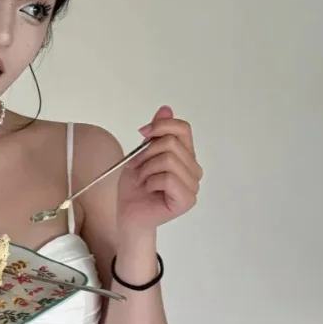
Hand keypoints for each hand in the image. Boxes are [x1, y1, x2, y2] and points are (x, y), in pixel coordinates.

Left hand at [117, 107, 201, 233]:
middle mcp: (193, 169)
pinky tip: (148, 190)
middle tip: (137, 167)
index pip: (183, 129)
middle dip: (147, 153)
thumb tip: (166, 109)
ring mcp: (192, 185)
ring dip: (146, 168)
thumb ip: (156, 133)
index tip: (142, 133)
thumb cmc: (135, 188)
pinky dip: (150, 181)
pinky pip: (167, 178)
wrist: (129, 214)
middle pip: (171, 143)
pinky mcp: (187, 200)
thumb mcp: (141, 154)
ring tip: (142, 180)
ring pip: (168, 159)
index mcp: (186, 156)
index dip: (161, 126)